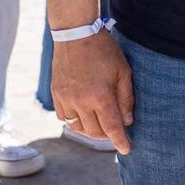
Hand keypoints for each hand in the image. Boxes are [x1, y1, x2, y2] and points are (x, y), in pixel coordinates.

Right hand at [51, 30, 133, 153]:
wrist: (76, 34)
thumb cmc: (104, 51)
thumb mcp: (123, 71)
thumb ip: (126, 98)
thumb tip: (127, 121)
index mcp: (100, 96)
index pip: (112, 127)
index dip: (120, 141)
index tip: (126, 150)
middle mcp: (81, 101)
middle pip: (95, 131)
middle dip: (107, 136)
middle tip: (116, 133)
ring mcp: (66, 99)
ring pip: (78, 127)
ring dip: (91, 130)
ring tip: (102, 125)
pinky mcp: (56, 95)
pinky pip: (65, 117)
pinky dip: (75, 121)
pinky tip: (85, 116)